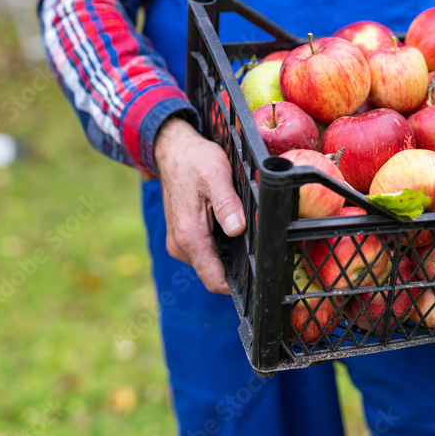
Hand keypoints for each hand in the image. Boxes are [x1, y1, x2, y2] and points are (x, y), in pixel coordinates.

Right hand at [154, 117, 245, 293]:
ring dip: (229, 254)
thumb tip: (238, 230)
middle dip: (238, 266)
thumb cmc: (195, 161)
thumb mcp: (216, 176)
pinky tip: (232, 227)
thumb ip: (227, 204)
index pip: (215, 280)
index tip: (261, 277)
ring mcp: (180, 243)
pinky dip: (220, 244)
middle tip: (261, 247)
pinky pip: (206, 251)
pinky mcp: (183, 237)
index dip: (239, 285)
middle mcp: (181, 246)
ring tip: (245, 231)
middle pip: (216, 273)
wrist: (173, 150)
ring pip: (212, 262)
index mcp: (190, 237)